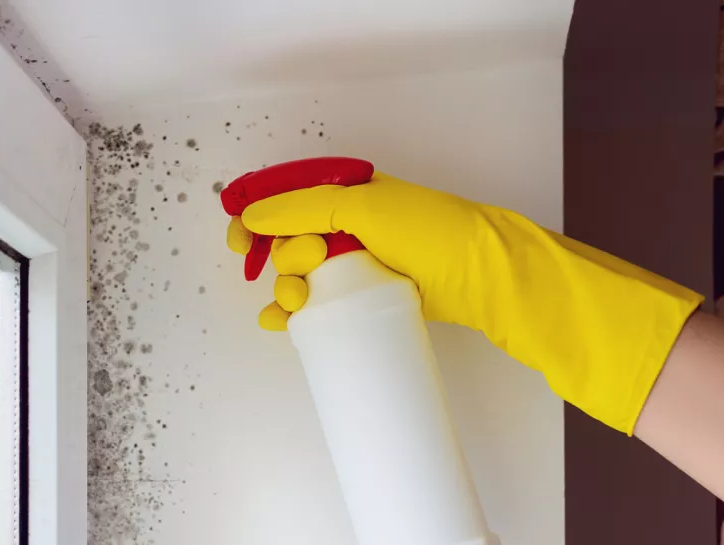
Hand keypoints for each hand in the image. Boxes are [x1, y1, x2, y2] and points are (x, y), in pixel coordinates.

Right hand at [227, 171, 702, 433]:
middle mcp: (344, 224)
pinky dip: (295, 314)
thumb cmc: (428, 232)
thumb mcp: (362, 209)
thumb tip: (252, 214)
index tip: (241, 241)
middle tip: (298, 270)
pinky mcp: (365, 296)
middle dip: (277, 259)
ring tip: (297, 305)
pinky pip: (319, 303)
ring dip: (285, 291)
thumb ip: (303, 208)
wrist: (483, 276)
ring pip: (298, 276)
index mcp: (343, 192)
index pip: (284, 199)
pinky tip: (284, 324)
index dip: (255, 218)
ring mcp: (354, 262)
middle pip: (285, 241)